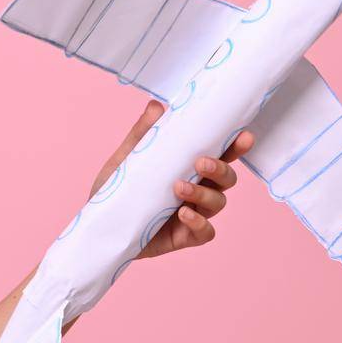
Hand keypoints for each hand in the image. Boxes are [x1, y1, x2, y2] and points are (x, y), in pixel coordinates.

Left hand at [87, 100, 255, 260]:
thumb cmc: (116, 189)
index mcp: (189, 168)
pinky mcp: (184, 236)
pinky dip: (199, 223)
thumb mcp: (126, 159)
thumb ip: (142, 134)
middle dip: (221, 169)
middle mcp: (198, 190)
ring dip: (203, 193)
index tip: (243, 136)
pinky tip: (184, 214)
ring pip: (218, 203)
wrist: (99, 224)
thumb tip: (156, 106)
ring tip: (178, 187)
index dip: (236, 147)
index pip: (220, 155)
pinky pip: (206, 232)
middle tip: (201, 162)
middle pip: (227, 179)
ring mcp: (193, 214)